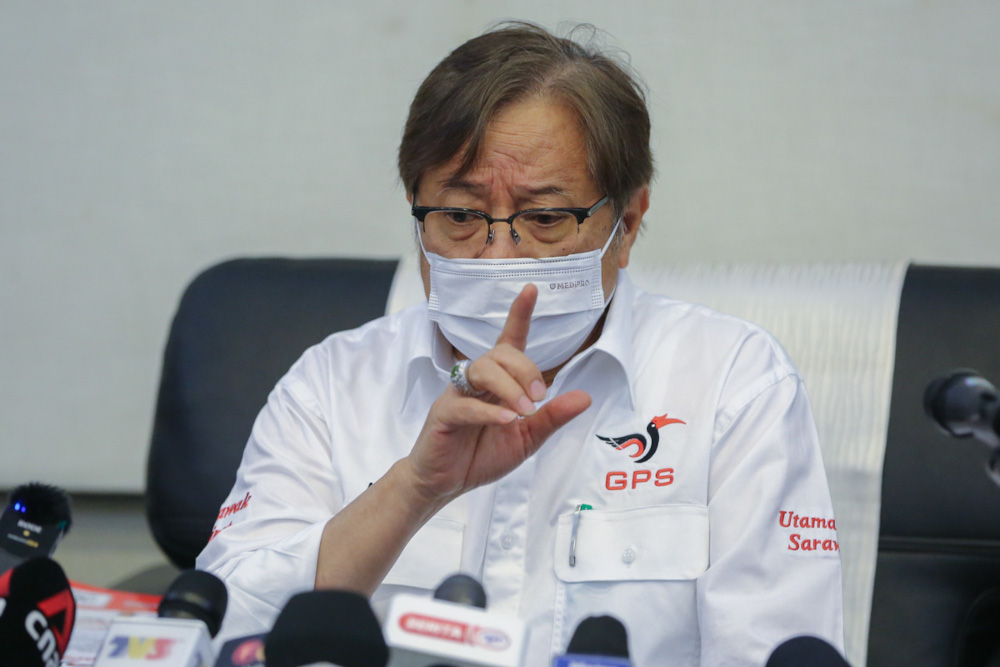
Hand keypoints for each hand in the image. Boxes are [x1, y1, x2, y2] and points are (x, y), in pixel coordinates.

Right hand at [405, 283, 591, 503]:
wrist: (444, 483)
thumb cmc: (482, 454)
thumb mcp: (527, 439)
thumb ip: (552, 417)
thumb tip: (586, 397)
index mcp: (499, 383)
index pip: (510, 341)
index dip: (519, 314)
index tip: (531, 289)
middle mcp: (477, 381)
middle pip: (500, 353)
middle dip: (525, 369)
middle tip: (539, 397)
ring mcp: (457, 394)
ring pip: (481, 369)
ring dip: (508, 387)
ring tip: (523, 412)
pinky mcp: (443, 414)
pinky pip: (464, 403)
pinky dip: (488, 411)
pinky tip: (506, 420)